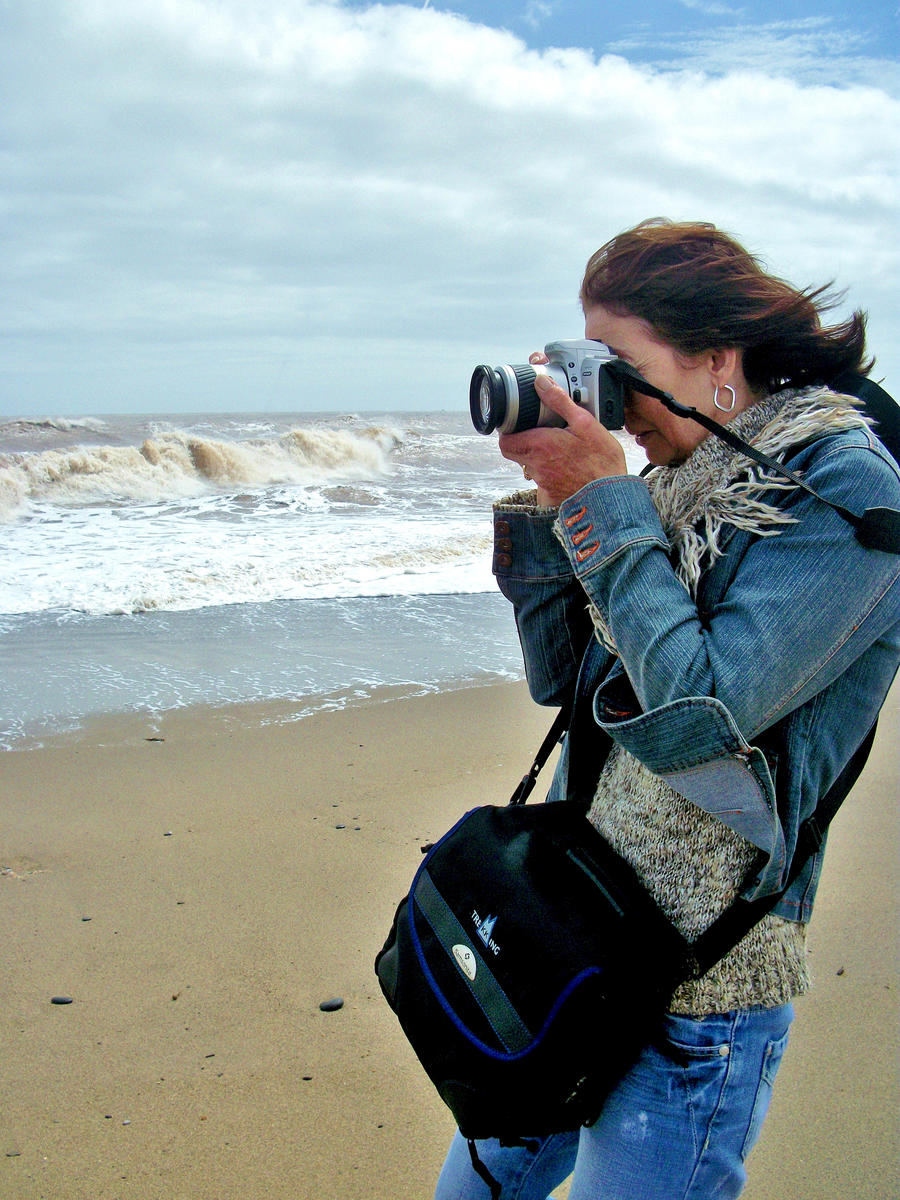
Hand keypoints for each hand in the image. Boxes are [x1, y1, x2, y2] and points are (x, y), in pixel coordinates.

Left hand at [499, 373, 627, 505]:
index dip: (507, 433)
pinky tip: (565, 466)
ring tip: (555, 448)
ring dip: (535, 456)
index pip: (506, 442)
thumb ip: (559, 401)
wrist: (611, 495)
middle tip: (535, 433)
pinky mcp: (552, 495)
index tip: (517, 425)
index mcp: (540, 445)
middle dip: (520, 442)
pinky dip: (549, 472)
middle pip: (513, 454)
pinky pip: (542, 481)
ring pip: (528, 466)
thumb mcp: (584, 423)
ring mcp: (543, 482)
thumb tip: (541, 384)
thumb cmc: (601, 461)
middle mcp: (537, 466)